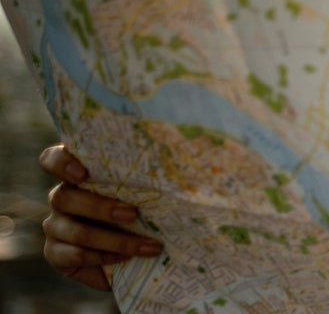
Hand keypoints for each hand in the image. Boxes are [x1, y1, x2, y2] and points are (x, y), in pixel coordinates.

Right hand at [38, 144, 163, 290]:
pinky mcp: (56, 253)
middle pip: (63, 197)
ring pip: (73, 230)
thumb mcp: (150, 188)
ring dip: (113, 240)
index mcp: (79, 173)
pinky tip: (126, 259)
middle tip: (132, 214)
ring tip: (147, 246)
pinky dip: (102, 257)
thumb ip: (153, 172)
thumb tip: (190, 156)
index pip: (52, 159)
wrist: (138, 251)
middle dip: (100, 207)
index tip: (83, 173)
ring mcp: (56, 226)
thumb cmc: (148, 208)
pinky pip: (73, 255)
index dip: (61, 164)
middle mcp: (62, 197)